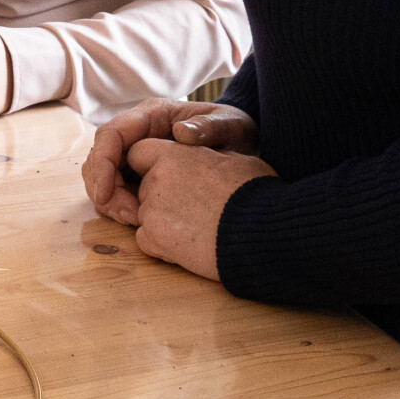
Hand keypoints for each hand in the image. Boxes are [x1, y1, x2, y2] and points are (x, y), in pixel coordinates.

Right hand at [82, 99, 257, 224]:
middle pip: (100, 158)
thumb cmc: (235, 131)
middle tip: (127, 214)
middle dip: (104, 188)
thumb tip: (180, 132)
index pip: (111, 134)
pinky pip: (117, 189)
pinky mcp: (140, 173)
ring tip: (135, 219)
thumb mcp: (231, 125)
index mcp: (152, 115)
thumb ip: (210, 127)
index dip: (102, 163)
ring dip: (111, 200)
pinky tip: (139, 219)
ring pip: (104, 176)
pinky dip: (120, 206)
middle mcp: (138, 133)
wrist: (243, 146)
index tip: (104, 193)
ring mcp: (136, 153)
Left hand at [116, 139, 276, 282]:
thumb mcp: (235, 159)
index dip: (151, 165)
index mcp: (175, 153)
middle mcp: (157, 178)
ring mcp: (152, 209)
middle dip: (159, 197)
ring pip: (144, 214)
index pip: (139, 153)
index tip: (171, 177)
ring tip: (197, 229)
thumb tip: (208, 160)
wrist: (260, 230)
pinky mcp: (154, 238)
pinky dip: (161, 244)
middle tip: (191, 209)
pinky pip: (145, 240)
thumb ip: (206, 157)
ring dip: (162, 221)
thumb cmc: (256, 193)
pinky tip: (189, 245)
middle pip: (143, 186)